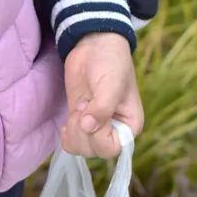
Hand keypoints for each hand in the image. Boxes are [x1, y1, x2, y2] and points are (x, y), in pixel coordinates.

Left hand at [60, 31, 143, 158]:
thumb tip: (87, 128)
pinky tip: (68, 120)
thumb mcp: (110, 84)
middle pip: (94, 151)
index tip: (91, 114)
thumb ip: (102, 108)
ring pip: (81, 148)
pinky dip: (67, 136)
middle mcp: (114, 130)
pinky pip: (72, 142)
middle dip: (82, 132)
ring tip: (79, 107)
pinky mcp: (80, 120)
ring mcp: (96, 127)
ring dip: (73, 132)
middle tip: (84, 105)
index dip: (98, 136)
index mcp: (129, 125)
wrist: (94, 45)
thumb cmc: (110, 62)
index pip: (113, 148)